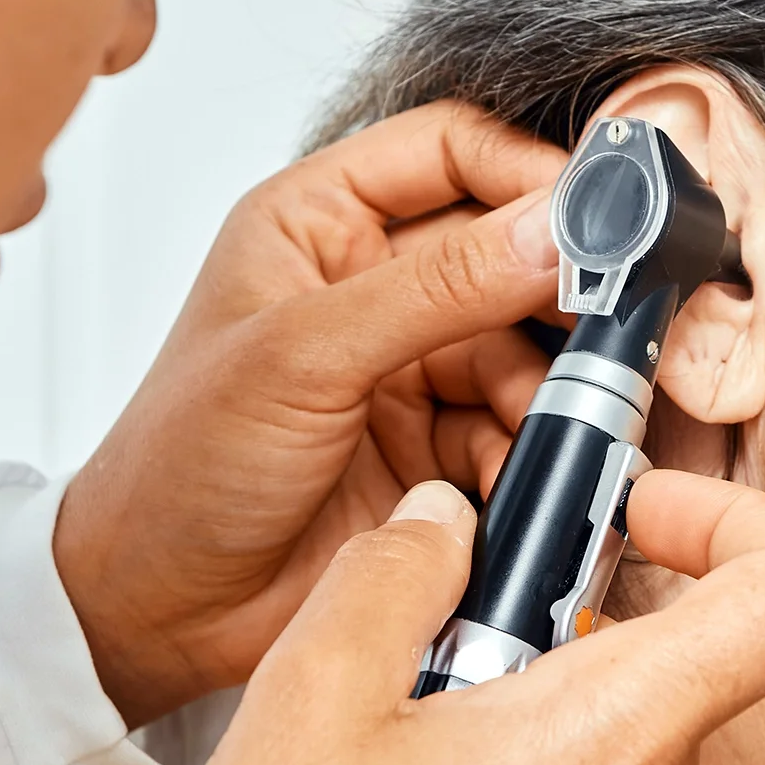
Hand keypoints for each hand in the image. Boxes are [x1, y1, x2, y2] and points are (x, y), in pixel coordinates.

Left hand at [56, 102, 568, 727]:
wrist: (157, 615)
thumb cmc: (177, 467)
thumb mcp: (304, 355)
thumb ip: (438, 288)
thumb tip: (552, 230)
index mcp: (319, 222)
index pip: (451, 149)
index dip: (529, 171)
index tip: (601, 214)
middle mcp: (371, 283)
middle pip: (509, 253)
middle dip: (559, 294)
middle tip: (607, 328)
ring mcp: (411, 367)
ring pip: (528, 350)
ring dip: (548, 391)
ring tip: (541, 428)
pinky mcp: (437, 447)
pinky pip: (519, 430)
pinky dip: (529, 454)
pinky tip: (508, 482)